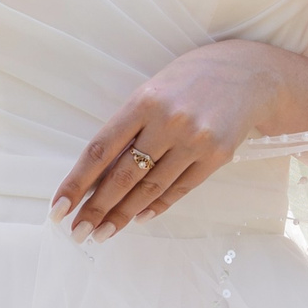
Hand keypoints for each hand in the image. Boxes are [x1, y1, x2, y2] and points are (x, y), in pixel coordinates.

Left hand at [50, 41, 290, 242]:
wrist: (248, 74)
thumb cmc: (188, 81)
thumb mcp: (152, 91)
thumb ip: (128, 127)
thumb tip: (96, 175)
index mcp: (143, 101)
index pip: (100, 150)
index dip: (76, 182)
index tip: (58, 207)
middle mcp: (168, 121)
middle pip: (123, 175)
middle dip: (96, 208)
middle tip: (77, 232)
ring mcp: (195, 140)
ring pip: (150, 188)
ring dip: (122, 215)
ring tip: (102, 233)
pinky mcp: (217, 156)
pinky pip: (180, 189)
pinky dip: (156, 206)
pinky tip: (138, 218)